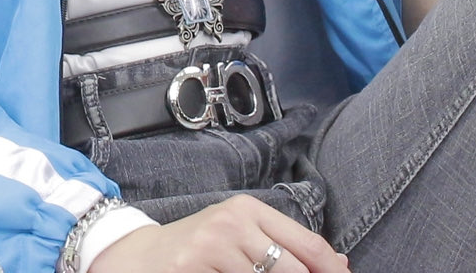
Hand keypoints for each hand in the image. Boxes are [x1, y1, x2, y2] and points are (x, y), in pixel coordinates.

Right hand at [90, 196, 346, 272]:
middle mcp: (232, 223)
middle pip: (293, 270)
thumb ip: (281, 245)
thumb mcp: (235, 234)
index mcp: (248, 209)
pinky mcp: (194, 267)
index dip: (331, 269)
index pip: (307, 244)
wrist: (136, 256)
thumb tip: (340, 263)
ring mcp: (212, 246)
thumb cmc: (194, 249)